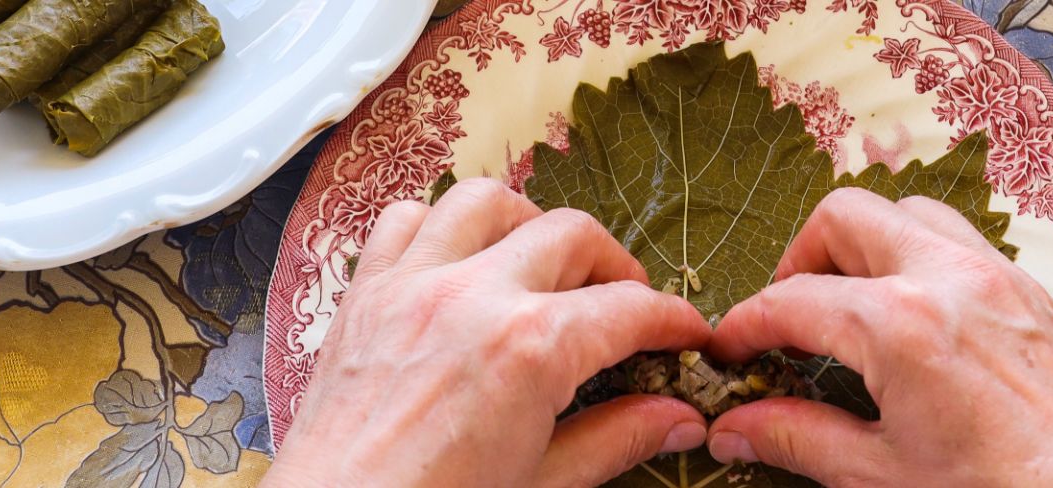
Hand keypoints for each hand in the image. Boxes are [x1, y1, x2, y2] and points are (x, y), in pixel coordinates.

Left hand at [264, 179, 713, 486]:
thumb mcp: (542, 485)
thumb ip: (615, 439)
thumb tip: (676, 418)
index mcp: (529, 349)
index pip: (630, 310)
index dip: (674, 320)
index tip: (687, 334)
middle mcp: (474, 296)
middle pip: (573, 235)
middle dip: (613, 267)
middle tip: (626, 310)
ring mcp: (413, 286)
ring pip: (487, 201)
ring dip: (528, 226)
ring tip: (544, 269)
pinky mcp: (365, 295)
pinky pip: (404, 220)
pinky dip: (438, 227)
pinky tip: (458, 265)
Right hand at [704, 189, 1052, 486]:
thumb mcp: (880, 474)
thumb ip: (798, 439)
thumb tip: (738, 428)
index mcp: (901, 326)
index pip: (792, 301)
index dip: (746, 325)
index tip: (729, 350)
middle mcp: (948, 279)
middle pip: (845, 217)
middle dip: (802, 259)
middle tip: (788, 318)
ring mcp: (995, 276)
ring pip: (909, 212)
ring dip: (867, 245)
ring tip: (849, 306)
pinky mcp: (1028, 292)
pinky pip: (961, 241)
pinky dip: (922, 259)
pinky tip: (913, 317)